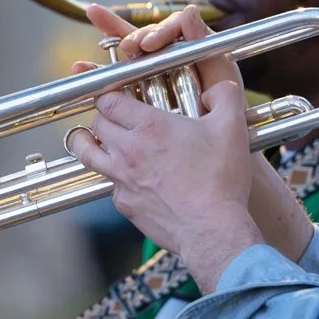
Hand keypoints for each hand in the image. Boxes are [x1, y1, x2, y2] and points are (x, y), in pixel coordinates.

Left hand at [68, 4, 263, 280]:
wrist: (212, 230)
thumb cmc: (221, 180)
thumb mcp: (231, 128)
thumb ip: (224, 97)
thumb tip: (218, 87)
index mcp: (149, 127)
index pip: (109, 99)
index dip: (110, 93)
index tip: (118, 92)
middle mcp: (127, 151)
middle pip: (96, 123)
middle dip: (102, 115)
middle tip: (112, 113)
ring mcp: (121, 180)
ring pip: (87, 153)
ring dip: (86, 142)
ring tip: (90, 137)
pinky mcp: (124, 204)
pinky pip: (108, 184)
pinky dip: (112, 175)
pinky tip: (125, 174)